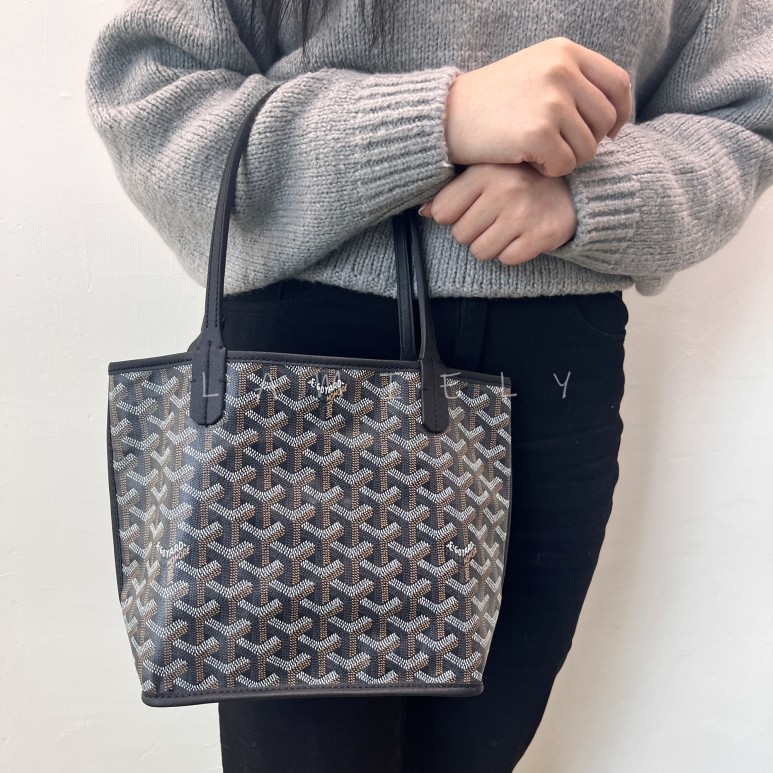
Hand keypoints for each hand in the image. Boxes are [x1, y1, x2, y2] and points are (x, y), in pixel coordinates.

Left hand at [418, 163, 576, 265]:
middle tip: (494, 218)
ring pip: (480, 251)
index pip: (442, 212)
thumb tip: (422, 211)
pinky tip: (522, 234)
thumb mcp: (485, 173)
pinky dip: (512, 252)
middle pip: (460, 235)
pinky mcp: (541, 235)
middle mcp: (504, 190)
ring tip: (507, 227)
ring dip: (491, 245)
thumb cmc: (520, 180)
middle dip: (474, 232)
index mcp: (485, 171)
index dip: (453, 216)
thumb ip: (452, 191)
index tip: (471, 208)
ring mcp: (524, 213)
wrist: (573, 188)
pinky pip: (507, 259)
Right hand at [444, 36, 631, 175]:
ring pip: (588, 147)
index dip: (620, 113)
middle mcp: (562, 71)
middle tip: (563, 150)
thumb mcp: (534, 72)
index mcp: (564, 52)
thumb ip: (570, 81)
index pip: (617, 84)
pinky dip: (550, 172)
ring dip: (568, 160)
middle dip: (589, 142)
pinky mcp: (538, 133)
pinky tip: (530, 164)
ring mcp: (551, 101)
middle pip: (605, 119)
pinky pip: (565, 165)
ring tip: (540, 156)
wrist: (445, 116)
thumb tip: (611, 112)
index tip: (610, 133)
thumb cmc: (489, 101)